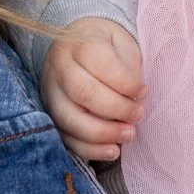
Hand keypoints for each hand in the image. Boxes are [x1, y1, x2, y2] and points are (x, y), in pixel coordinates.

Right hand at [41, 17, 144, 164]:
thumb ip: (129, 66)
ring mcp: (50, 93)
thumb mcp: (122, 43)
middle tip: (138, 116)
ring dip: (103, 133)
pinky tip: (112, 151)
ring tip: (129, 135)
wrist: (76, 43)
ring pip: (70, 119)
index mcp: (80, 44)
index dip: (125, 82)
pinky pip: (65, 138)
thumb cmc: (106, 46)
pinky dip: (89, 149)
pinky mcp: (50, 115)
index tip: (144, 91)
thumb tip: (137, 96)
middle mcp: (60, 68)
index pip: (100, 62)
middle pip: (83, 92)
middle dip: (116, 109)